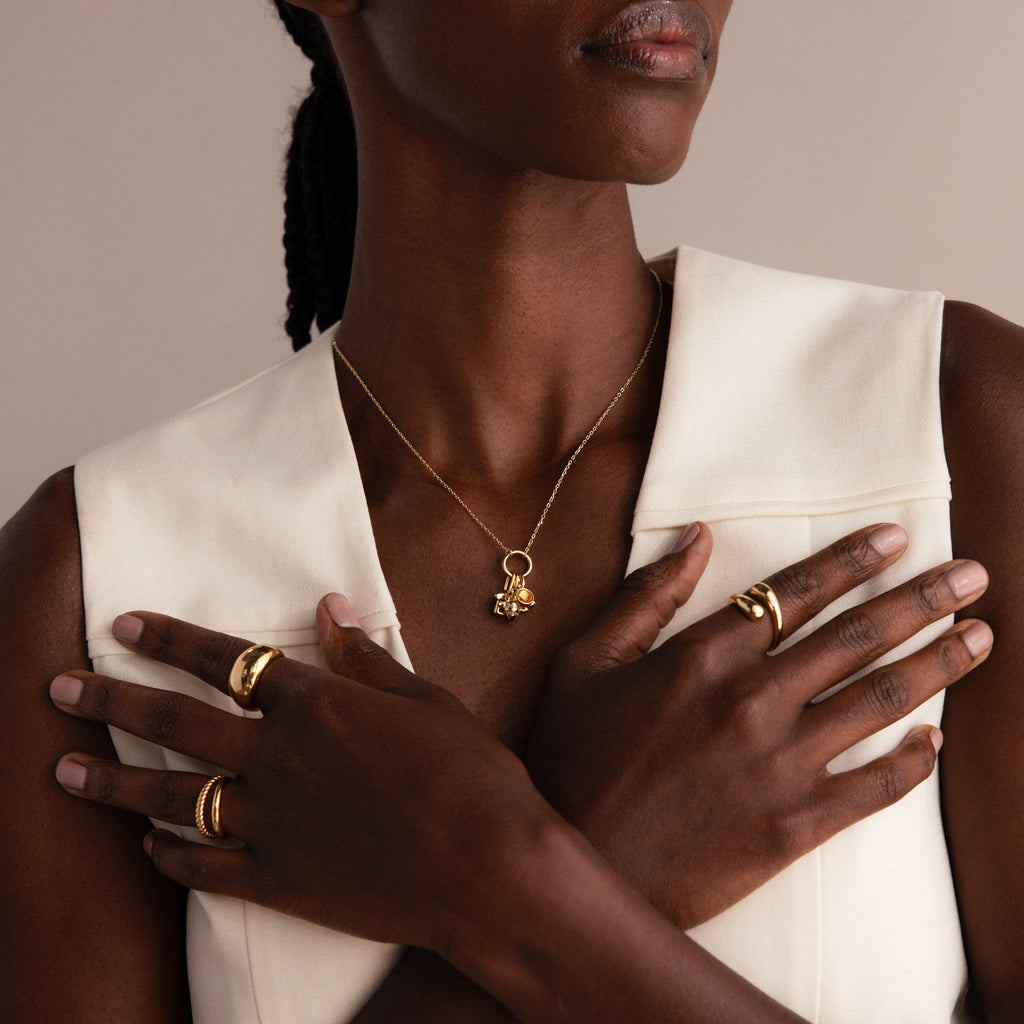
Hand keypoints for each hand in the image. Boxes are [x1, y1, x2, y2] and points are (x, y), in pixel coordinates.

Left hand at [49, 603, 556, 955]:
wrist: (489, 868)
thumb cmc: (472, 774)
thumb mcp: (426, 699)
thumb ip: (366, 659)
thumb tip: (329, 610)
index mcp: (316, 704)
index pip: (225, 660)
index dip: (171, 639)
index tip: (125, 624)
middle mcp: (279, 757)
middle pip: (175, 722)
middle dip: (110, 699)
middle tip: (55, 688)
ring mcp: (272, 821)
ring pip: (172, 795)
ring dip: (113, 781)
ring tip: (63, 770)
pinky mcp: (278, 879)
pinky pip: (205, 866)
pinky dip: (171, 857)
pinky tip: (147, 849)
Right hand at [524, 522, 990, 927]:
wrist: (581, 867)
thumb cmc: (573, 757)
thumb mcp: (585, 661)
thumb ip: (645, 596)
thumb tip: (697, 538)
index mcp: (704, 656)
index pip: (796, 592)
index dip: (852, 560)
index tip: (899, 537)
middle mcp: (753, 699)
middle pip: (856, 636)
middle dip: (922, 598)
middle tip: (973, 573)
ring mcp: (781, 763)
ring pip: (879, 700)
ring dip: (938, 663)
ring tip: (982, 636)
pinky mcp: (795, 825)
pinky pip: (874, 787)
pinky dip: (912, 762)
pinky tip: (936, 740)